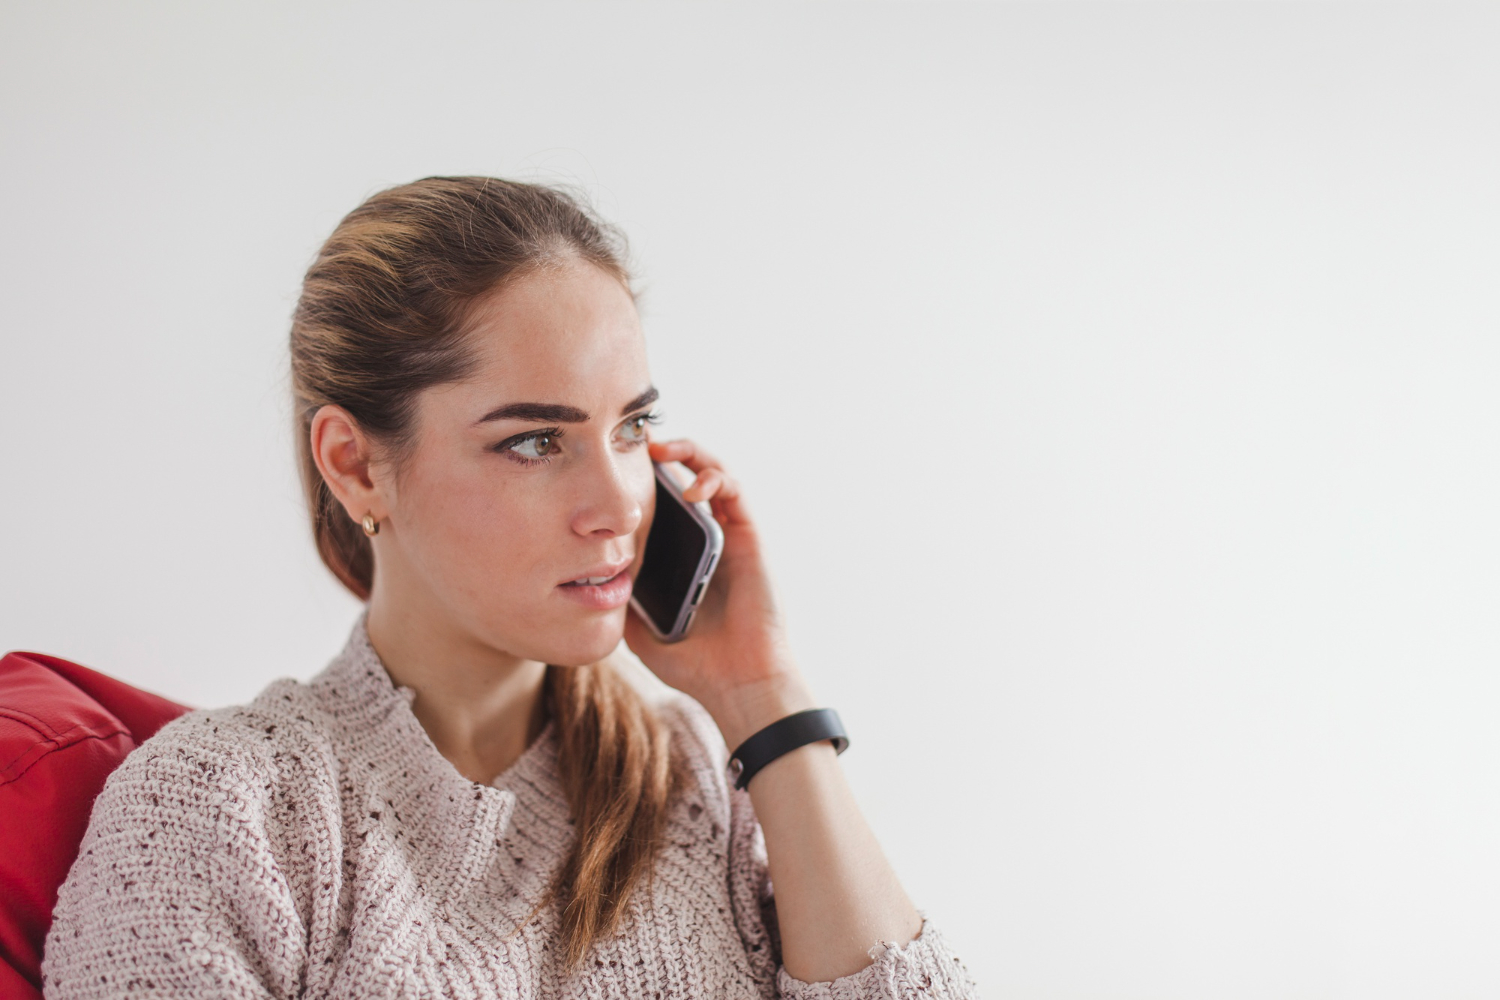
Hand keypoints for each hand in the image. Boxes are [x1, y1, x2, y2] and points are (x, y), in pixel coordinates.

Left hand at [623, 439, 815, 747]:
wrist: (736, 682)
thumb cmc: (694, 663)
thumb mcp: (640, 627)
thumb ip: (620, 599)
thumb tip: (585, 579)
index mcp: (680, 555)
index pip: (661, 502)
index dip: (640, 477)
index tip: (611, 462)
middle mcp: (706, 538)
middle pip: (685, 477)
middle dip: (663, 452)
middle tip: (633, 439)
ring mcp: (729, 535)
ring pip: (712, 473)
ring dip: (689, 453)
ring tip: (660, 448)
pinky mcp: (749, 537)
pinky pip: (734, 492)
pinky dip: (713, 479)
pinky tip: (690, 489)